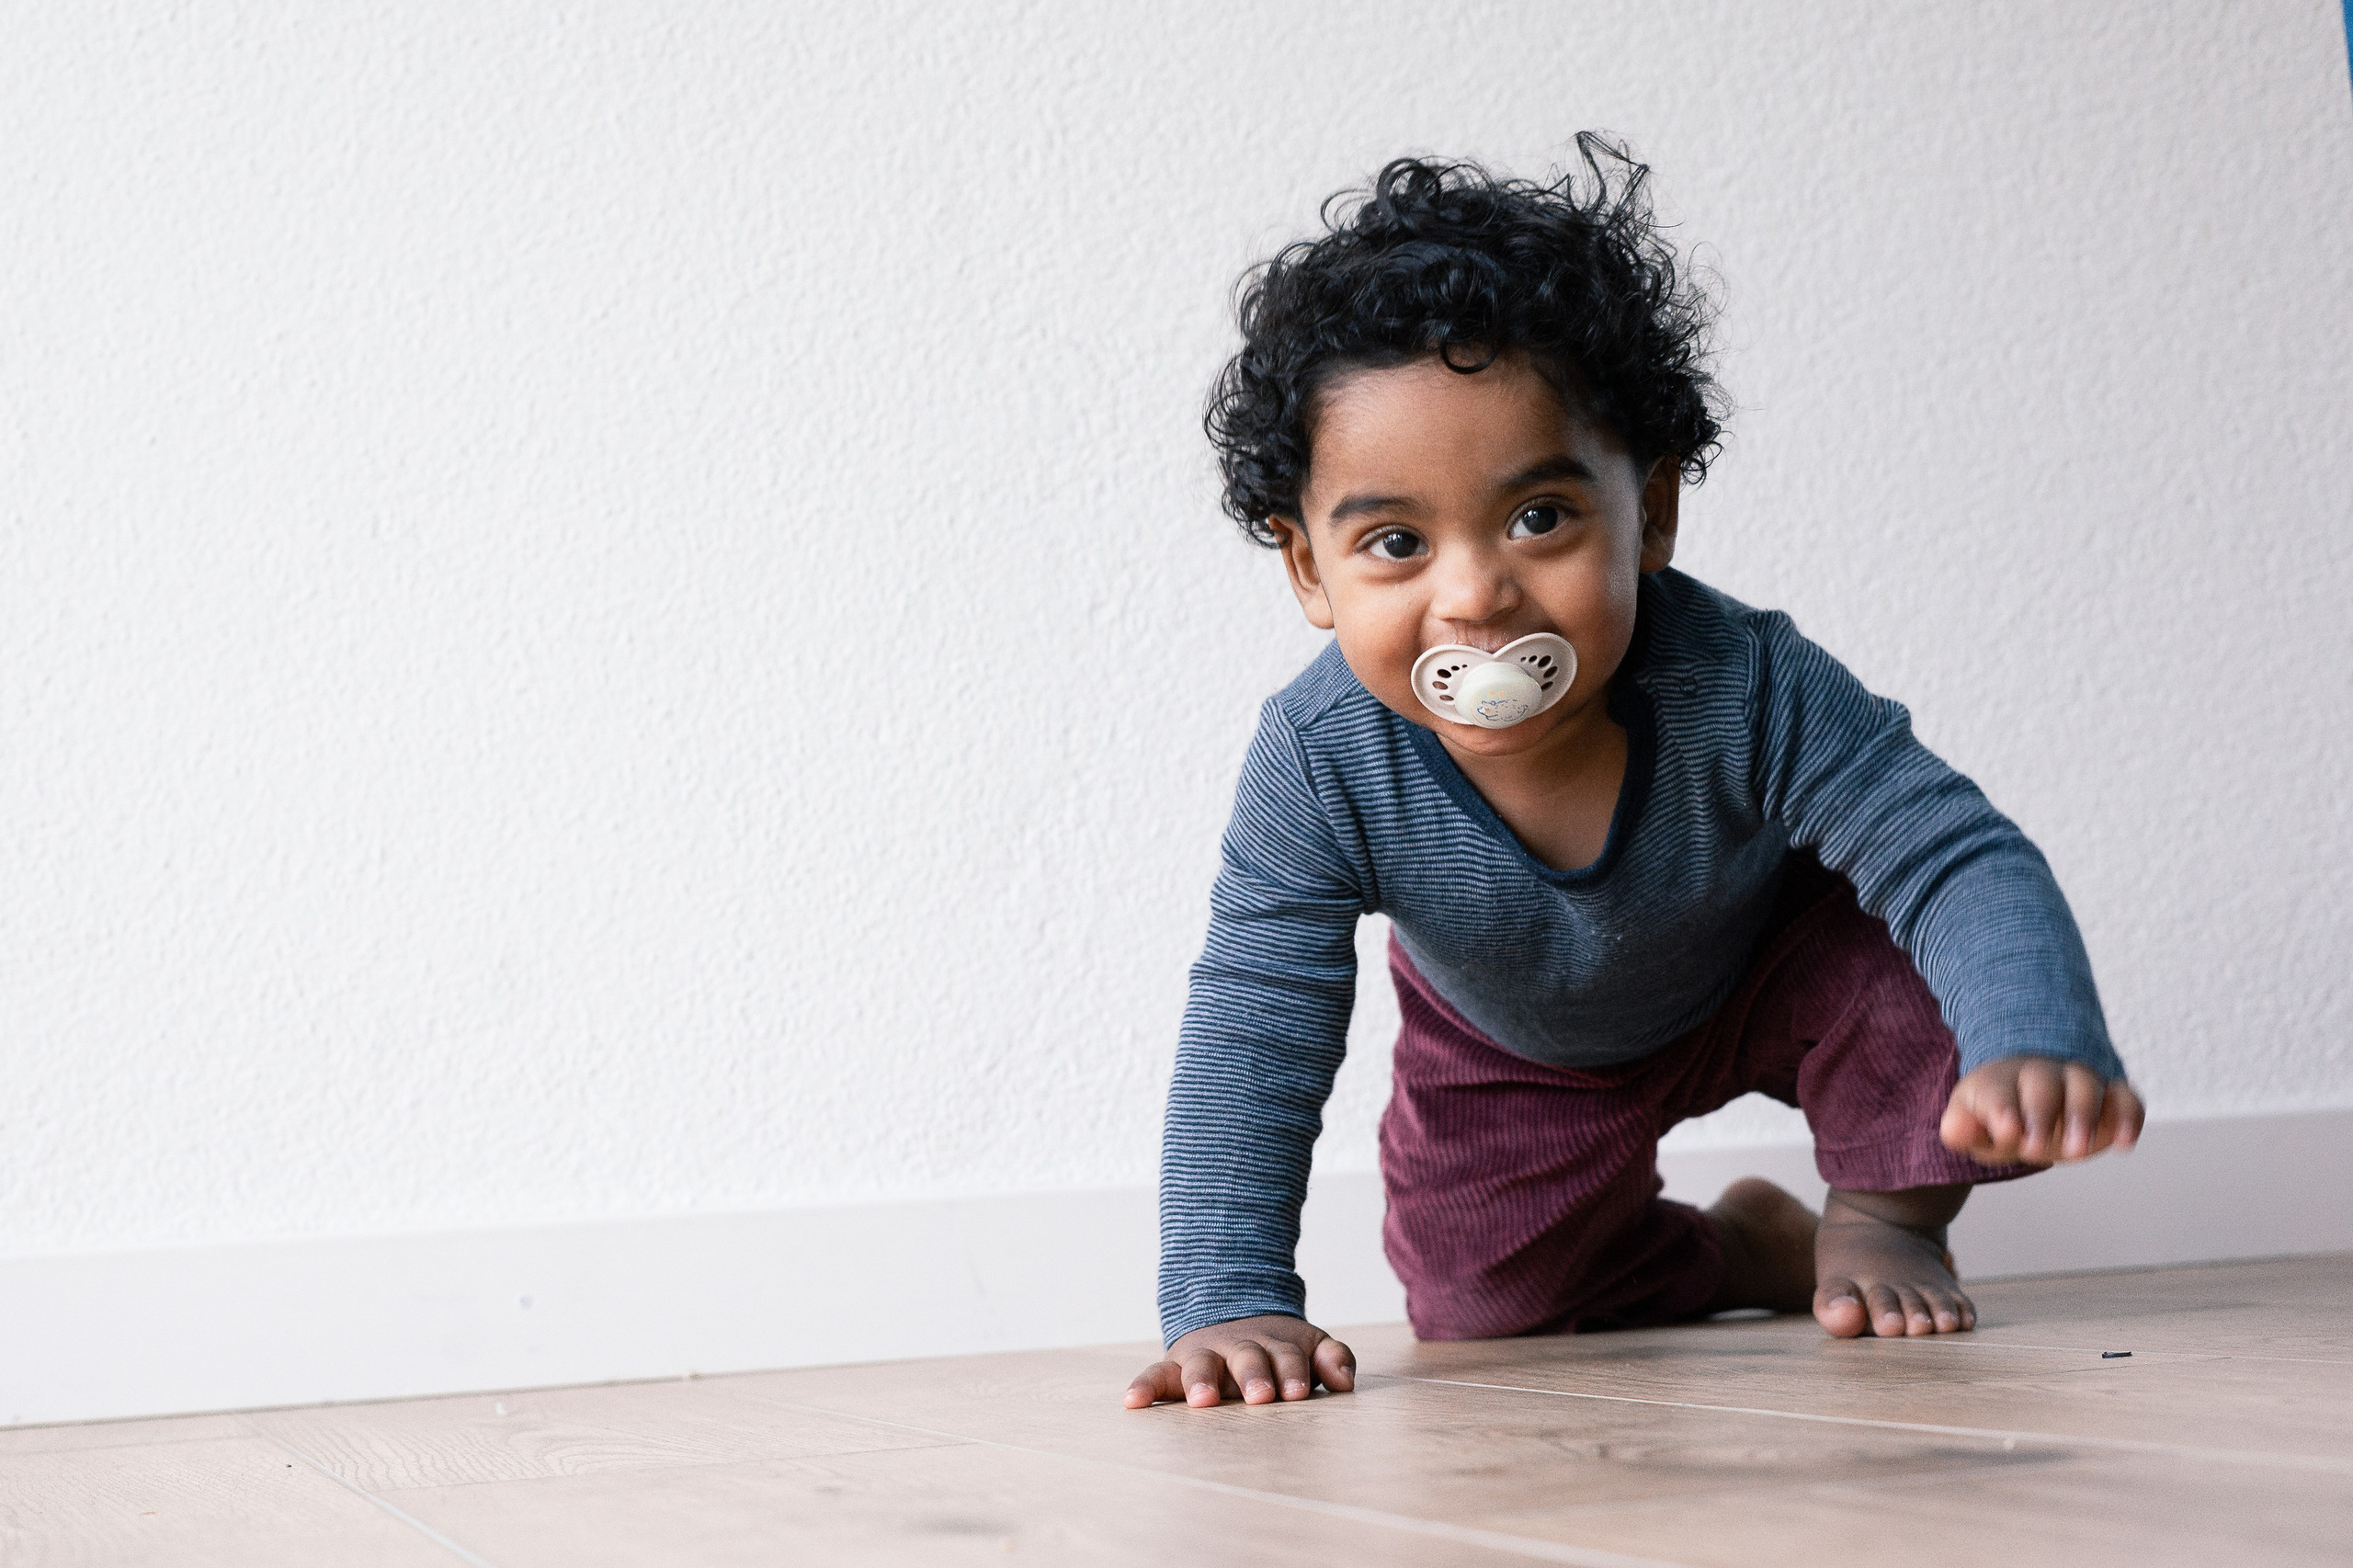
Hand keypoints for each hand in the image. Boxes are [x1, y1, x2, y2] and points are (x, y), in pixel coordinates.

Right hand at [1123, 1314, 1355, 1408]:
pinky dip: (1144, 1386)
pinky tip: (1132, 1402)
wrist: (1232, 1314)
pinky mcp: (1173, 1367)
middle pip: (1246, 1358)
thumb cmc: (1277, 1349)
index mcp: (1274, 1346)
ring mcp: (1204, 1357)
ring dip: (1202, 1380)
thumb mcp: (1310, 1346)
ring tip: (1202, 1399)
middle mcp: (1237, 1349)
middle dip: (1253, 1375)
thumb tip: (1345, 1380)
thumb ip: (1332, 1358)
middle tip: (1260, 1396)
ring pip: (1202, 1364)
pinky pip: (1155, 1374)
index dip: (1292, 1372)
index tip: (1297, 1391)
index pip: (1287, 1357)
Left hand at [1940, 1057, 2143, 1165]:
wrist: (2033, 1098)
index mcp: (2000, 1081)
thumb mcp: (1971, 1126)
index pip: (1998, 1090)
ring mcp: (2078, 1082)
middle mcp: (2041, 1075)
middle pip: (2043, 1084)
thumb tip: (1955, 1131)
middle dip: (2042, 1115)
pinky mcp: (2111, 1097)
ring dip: (2084, 1116)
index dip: (2002, 1109)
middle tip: (2037, 1150)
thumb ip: (1960, 1130)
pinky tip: (2124, 1144)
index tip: (2008, 1131)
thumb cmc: (1998, 1117)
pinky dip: (2129, 1116)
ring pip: (2086, 1084)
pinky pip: (2126, 1097)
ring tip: (2076, 1152)